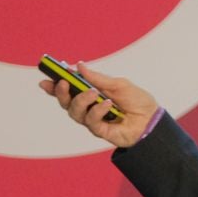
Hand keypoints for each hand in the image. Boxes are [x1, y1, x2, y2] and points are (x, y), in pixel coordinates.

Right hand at [38, 63, 158, 148]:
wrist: (152, 119)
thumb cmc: (137, 101)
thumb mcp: (118, 84)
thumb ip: (98, 78)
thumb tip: (79, 66)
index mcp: (92, 93)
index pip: (69, 90)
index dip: (55, 86)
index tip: (45, 80)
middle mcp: (89, 107)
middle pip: (66, 102)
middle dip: (61, 92)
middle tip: (63, 83)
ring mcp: (93, 119)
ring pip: (74, 112)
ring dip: (81, 100)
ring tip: (93, 92)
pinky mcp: (100, 130)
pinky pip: (91, 121)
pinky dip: (97, 110)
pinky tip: (108, 104)